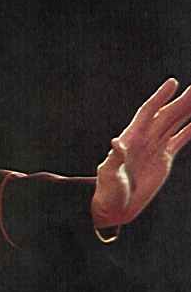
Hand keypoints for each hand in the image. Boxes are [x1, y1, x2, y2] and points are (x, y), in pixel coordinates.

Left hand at [91, 78, 190, 227]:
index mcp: (131, 137)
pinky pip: (179, 140)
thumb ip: (114, 159)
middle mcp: (145, 138)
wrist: (116, 208)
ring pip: (175, 123)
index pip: (148, 112)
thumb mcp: (109, 175)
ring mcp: (155, 147)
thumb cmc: (108, 191)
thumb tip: (116, 143)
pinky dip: (189, 131)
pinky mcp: (164, 159)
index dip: (160, 97)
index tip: (173, 83)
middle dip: (182, 101)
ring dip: (187, 110)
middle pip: (167, 114)